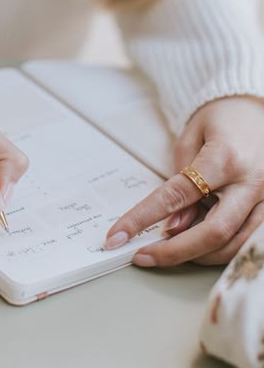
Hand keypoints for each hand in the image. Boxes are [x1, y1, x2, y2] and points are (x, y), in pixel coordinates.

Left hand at [104, 96, 263, 266]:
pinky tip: (196, 246)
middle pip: (213, 233)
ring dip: (196, 255)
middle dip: (174, 252)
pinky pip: (246, 241)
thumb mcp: (190, 138)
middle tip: (142, 257)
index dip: (143, 219)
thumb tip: (173, 225)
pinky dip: (218, 249)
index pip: (177, 196)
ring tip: (166, 250)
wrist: (255, 111)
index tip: (117, 236)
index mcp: (224, 158)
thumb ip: (180, 182)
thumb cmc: (220, 121)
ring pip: (232, 245)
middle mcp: (251, 182)